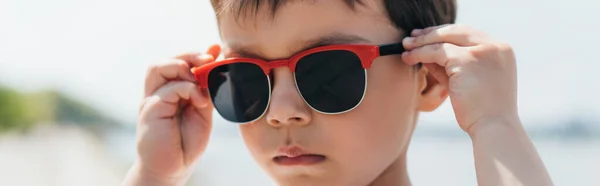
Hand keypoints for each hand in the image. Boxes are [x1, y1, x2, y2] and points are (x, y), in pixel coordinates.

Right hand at [125, 45, 220, 184]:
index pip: (178, 63)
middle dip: (188, 55)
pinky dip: (188, 89)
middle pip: (164, 61)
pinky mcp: (151, 109)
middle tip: (209, 59)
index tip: (216, 49)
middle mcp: (156, 93)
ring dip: (181, 66)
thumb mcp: (202, 111)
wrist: (173, 168)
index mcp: (168, 91)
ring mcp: (151, 100)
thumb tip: (217, 65)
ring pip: (158, 67)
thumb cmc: (186, 142)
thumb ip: (206, 89)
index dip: (196, 54)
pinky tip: (200, 100)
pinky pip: (168, 89)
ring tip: (199, 77)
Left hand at [401, 24, 517, 133]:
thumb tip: (427, 55)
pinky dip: (421, 53)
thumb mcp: (467, 82)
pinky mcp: (468, 60)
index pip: (469, 34)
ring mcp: (484, 51)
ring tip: (405, 48)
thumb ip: (451, 67)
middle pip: (457, 31)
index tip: (427, 35)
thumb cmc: (481, 112)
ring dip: (422, 42)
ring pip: (445, 40)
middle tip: (411, 38)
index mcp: (501, 51)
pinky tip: (409, 58)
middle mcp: (496, 47)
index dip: (446, 33)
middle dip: (431, 33)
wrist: (493, 128)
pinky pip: (438, 51)